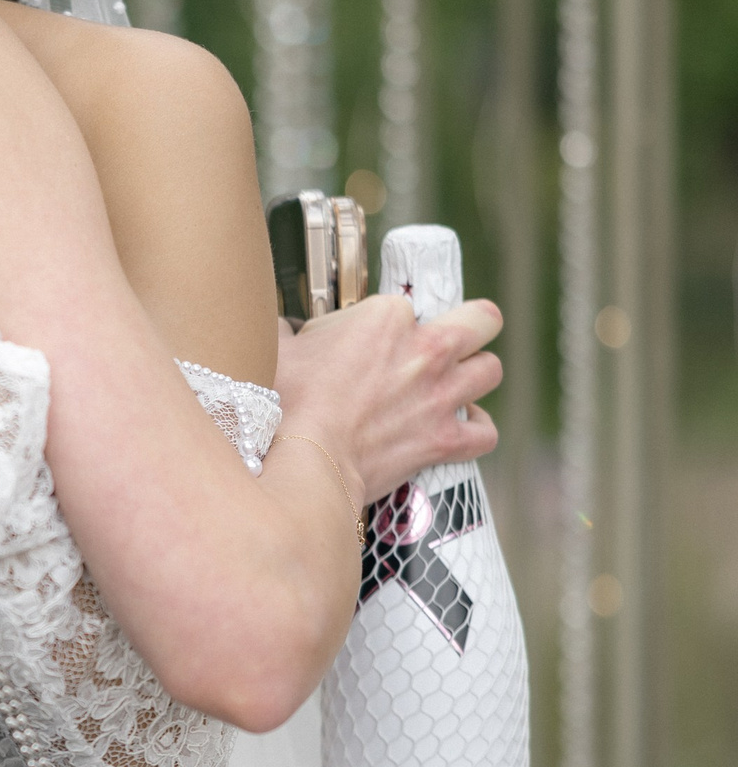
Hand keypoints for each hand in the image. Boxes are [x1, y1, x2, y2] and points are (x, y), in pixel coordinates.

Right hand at [278, 293, 502, 506]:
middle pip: (482, 321)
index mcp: (387, 317)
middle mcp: (426, 349)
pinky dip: (478, 430)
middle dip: (472, 327)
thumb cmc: (285, 403)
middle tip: (449, 342)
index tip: (371, 344)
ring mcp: (441, 395)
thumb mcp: (276, 349)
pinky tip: (463, 428)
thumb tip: (275, 329)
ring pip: (491, 370)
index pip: (405, 305)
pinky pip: (485, 432)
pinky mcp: (445, 439)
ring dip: (476, 375)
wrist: (306, 461)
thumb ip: (284, 331)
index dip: (388, 325)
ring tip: (456, 384)